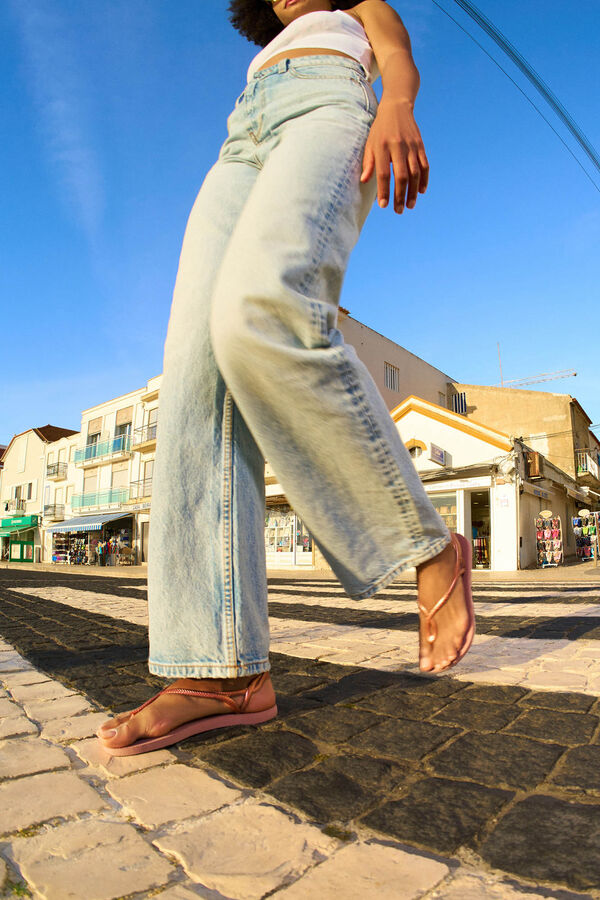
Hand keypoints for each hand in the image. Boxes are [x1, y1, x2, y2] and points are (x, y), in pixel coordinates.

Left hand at [360, 99, 428, 213]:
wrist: (397, 107)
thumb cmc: (379, 129)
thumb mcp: (369, 143)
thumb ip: (368, 162)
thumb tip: (363, 181)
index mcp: (382, 147)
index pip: (383, 173)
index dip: (384, 190)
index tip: (383, 206)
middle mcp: (398, 147)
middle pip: (401, 176)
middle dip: (400, 195)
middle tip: (398, 210)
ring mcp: (411, 146)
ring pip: (415, 173)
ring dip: (413, 191)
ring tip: (409, 205)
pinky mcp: (420, 145)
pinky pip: (424, 165)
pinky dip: (424, 179)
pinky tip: (421, 191)